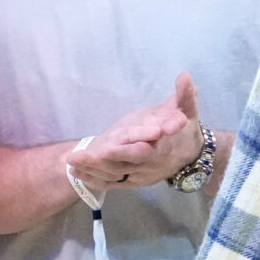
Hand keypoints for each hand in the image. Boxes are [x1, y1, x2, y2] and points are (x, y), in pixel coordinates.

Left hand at [68, 73, 203, 190]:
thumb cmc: (186, 131)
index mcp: (162, 149)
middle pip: (121, 166)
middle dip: (98, 162)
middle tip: (75, 157)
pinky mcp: (132, 182)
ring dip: (91, 169)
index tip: (105, 148)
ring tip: (70, 161)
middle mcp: (149, 165)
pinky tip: (76, 172)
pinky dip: (94, 179)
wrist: (190, 157)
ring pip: (113, 175)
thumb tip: (184, 76)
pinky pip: (111, 183)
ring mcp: (139, 175)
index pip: (142, 152)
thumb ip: (185, 95)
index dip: (124, 151)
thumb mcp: (189, 111)